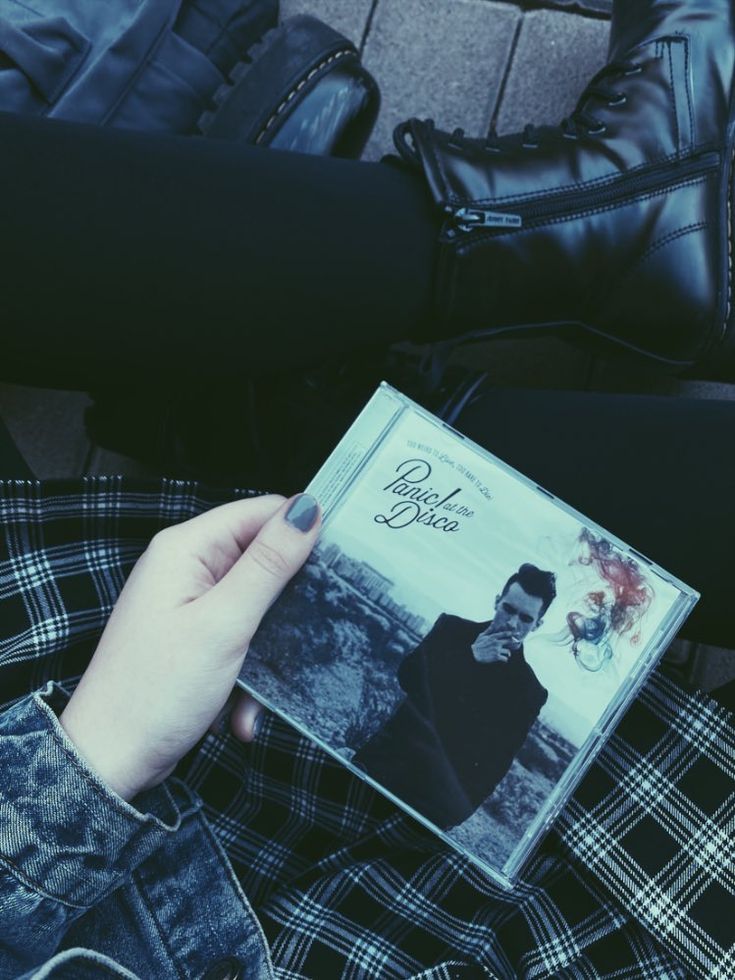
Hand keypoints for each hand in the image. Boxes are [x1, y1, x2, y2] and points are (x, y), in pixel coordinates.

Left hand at [59, 493, 319, 800]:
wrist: (109, 761)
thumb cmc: (153, 692)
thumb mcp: (224, 623)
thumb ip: (268, 564)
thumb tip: (306, 509)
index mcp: (186, 548)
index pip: (260, 512)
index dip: (300, 531)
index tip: (338, 562)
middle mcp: (186, 567)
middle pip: (262, 559)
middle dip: (286, 604)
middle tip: (306, 634)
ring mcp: (189, 603)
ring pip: (259, 606)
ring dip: (268, 648)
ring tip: (260, 685)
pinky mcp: (195, 637)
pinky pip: (242, 638)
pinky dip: (250, 672)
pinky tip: (241, 708)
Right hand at [471, 629, 518, 663]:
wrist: (473, 654)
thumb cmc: (477, 645)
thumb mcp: (482, 636)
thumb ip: (489, 630)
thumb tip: (493, 623)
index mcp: (493, 637)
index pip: (505, 634)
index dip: (512, 633)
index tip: (518, 633)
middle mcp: (496, 642)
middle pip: (509, 641)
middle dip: (514, 642)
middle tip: (518, 643)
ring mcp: (497, 650)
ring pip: (508, 652)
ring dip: (507, 654)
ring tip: (505, 654)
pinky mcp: (496, 657)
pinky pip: (505, 659)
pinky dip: (504, 660)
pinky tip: (502, 659)